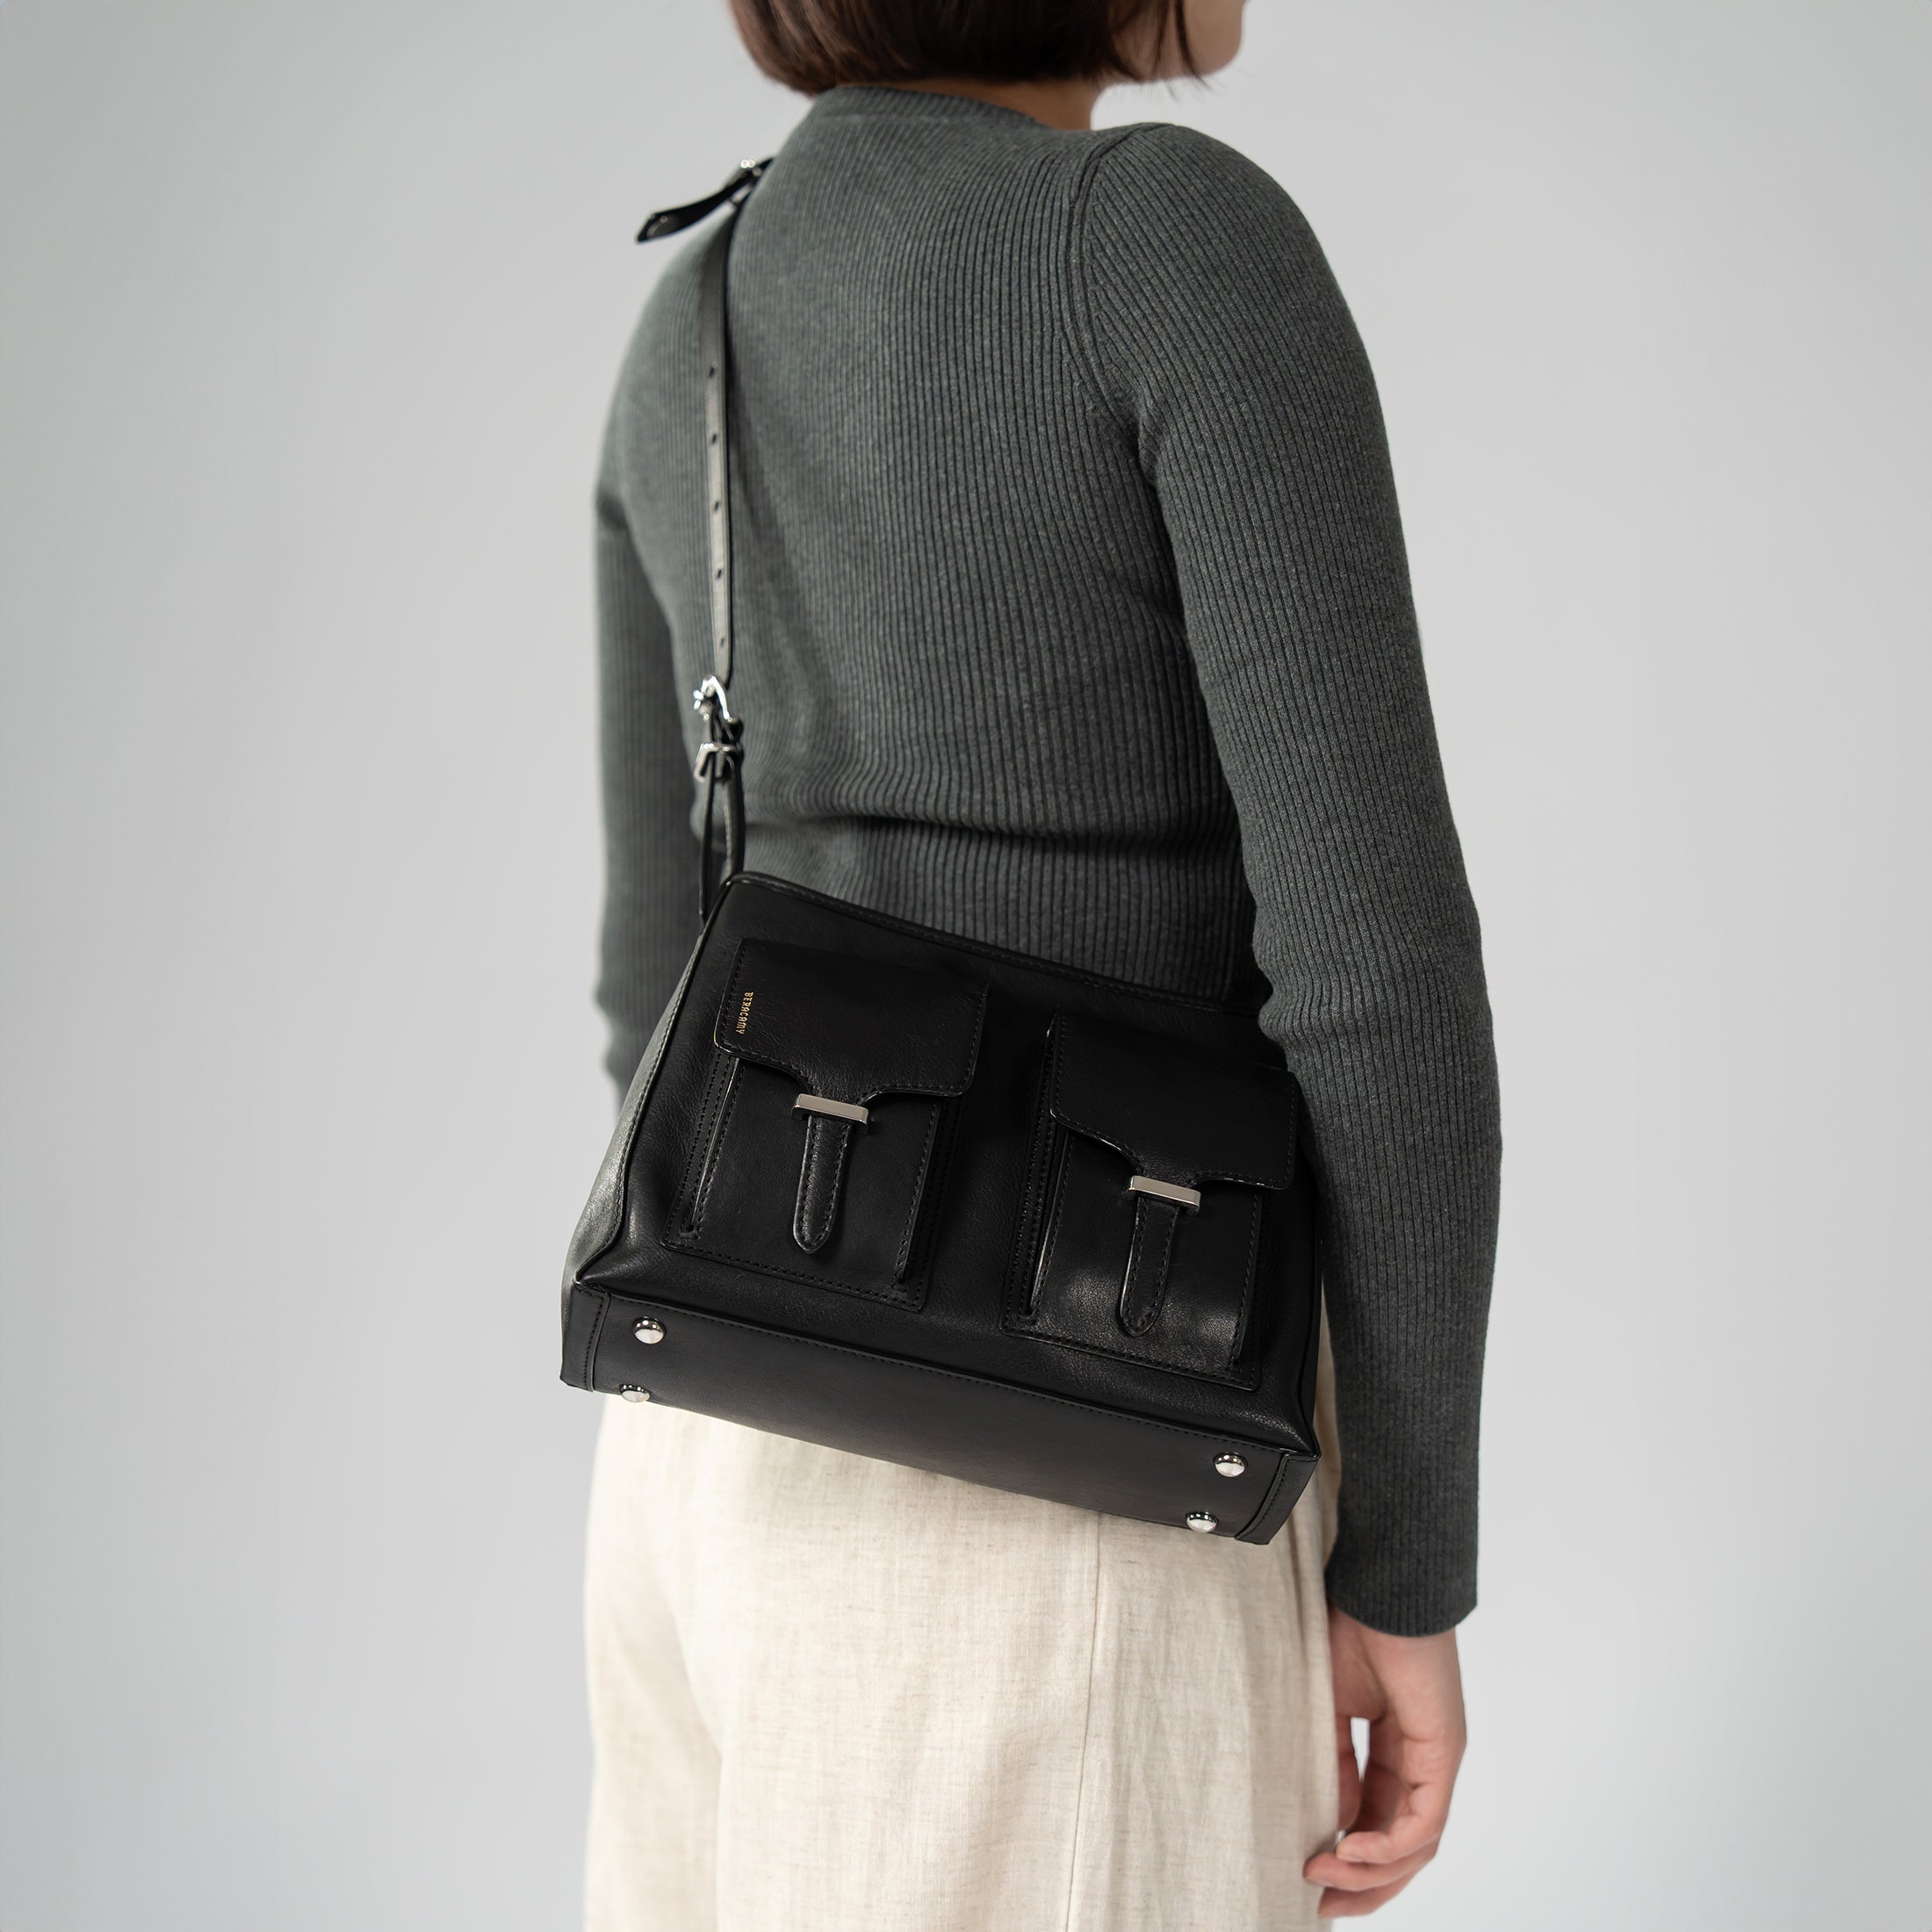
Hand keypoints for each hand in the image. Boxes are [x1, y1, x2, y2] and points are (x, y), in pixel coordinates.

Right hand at [1303, 1604, 1465, 1917]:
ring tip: (1324, 1877)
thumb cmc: (1350, 1627)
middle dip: (1364, 1884)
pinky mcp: (1442, 1752)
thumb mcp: (1326, 1708)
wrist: (1378, 1584)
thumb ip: (1331, 1763)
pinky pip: (1423, 1821)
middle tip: (1322, 1904)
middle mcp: (1423, 1761)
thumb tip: (1331, 1822)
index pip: (1378, 1821)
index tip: (1308, 1876)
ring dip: (1370, 1872)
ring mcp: (1436, 1759)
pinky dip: (1388, 1846)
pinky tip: (1349, 1850)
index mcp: (1395, 1749)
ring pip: (1415, 1845)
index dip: (1346, 1856)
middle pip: (1404, 1848)